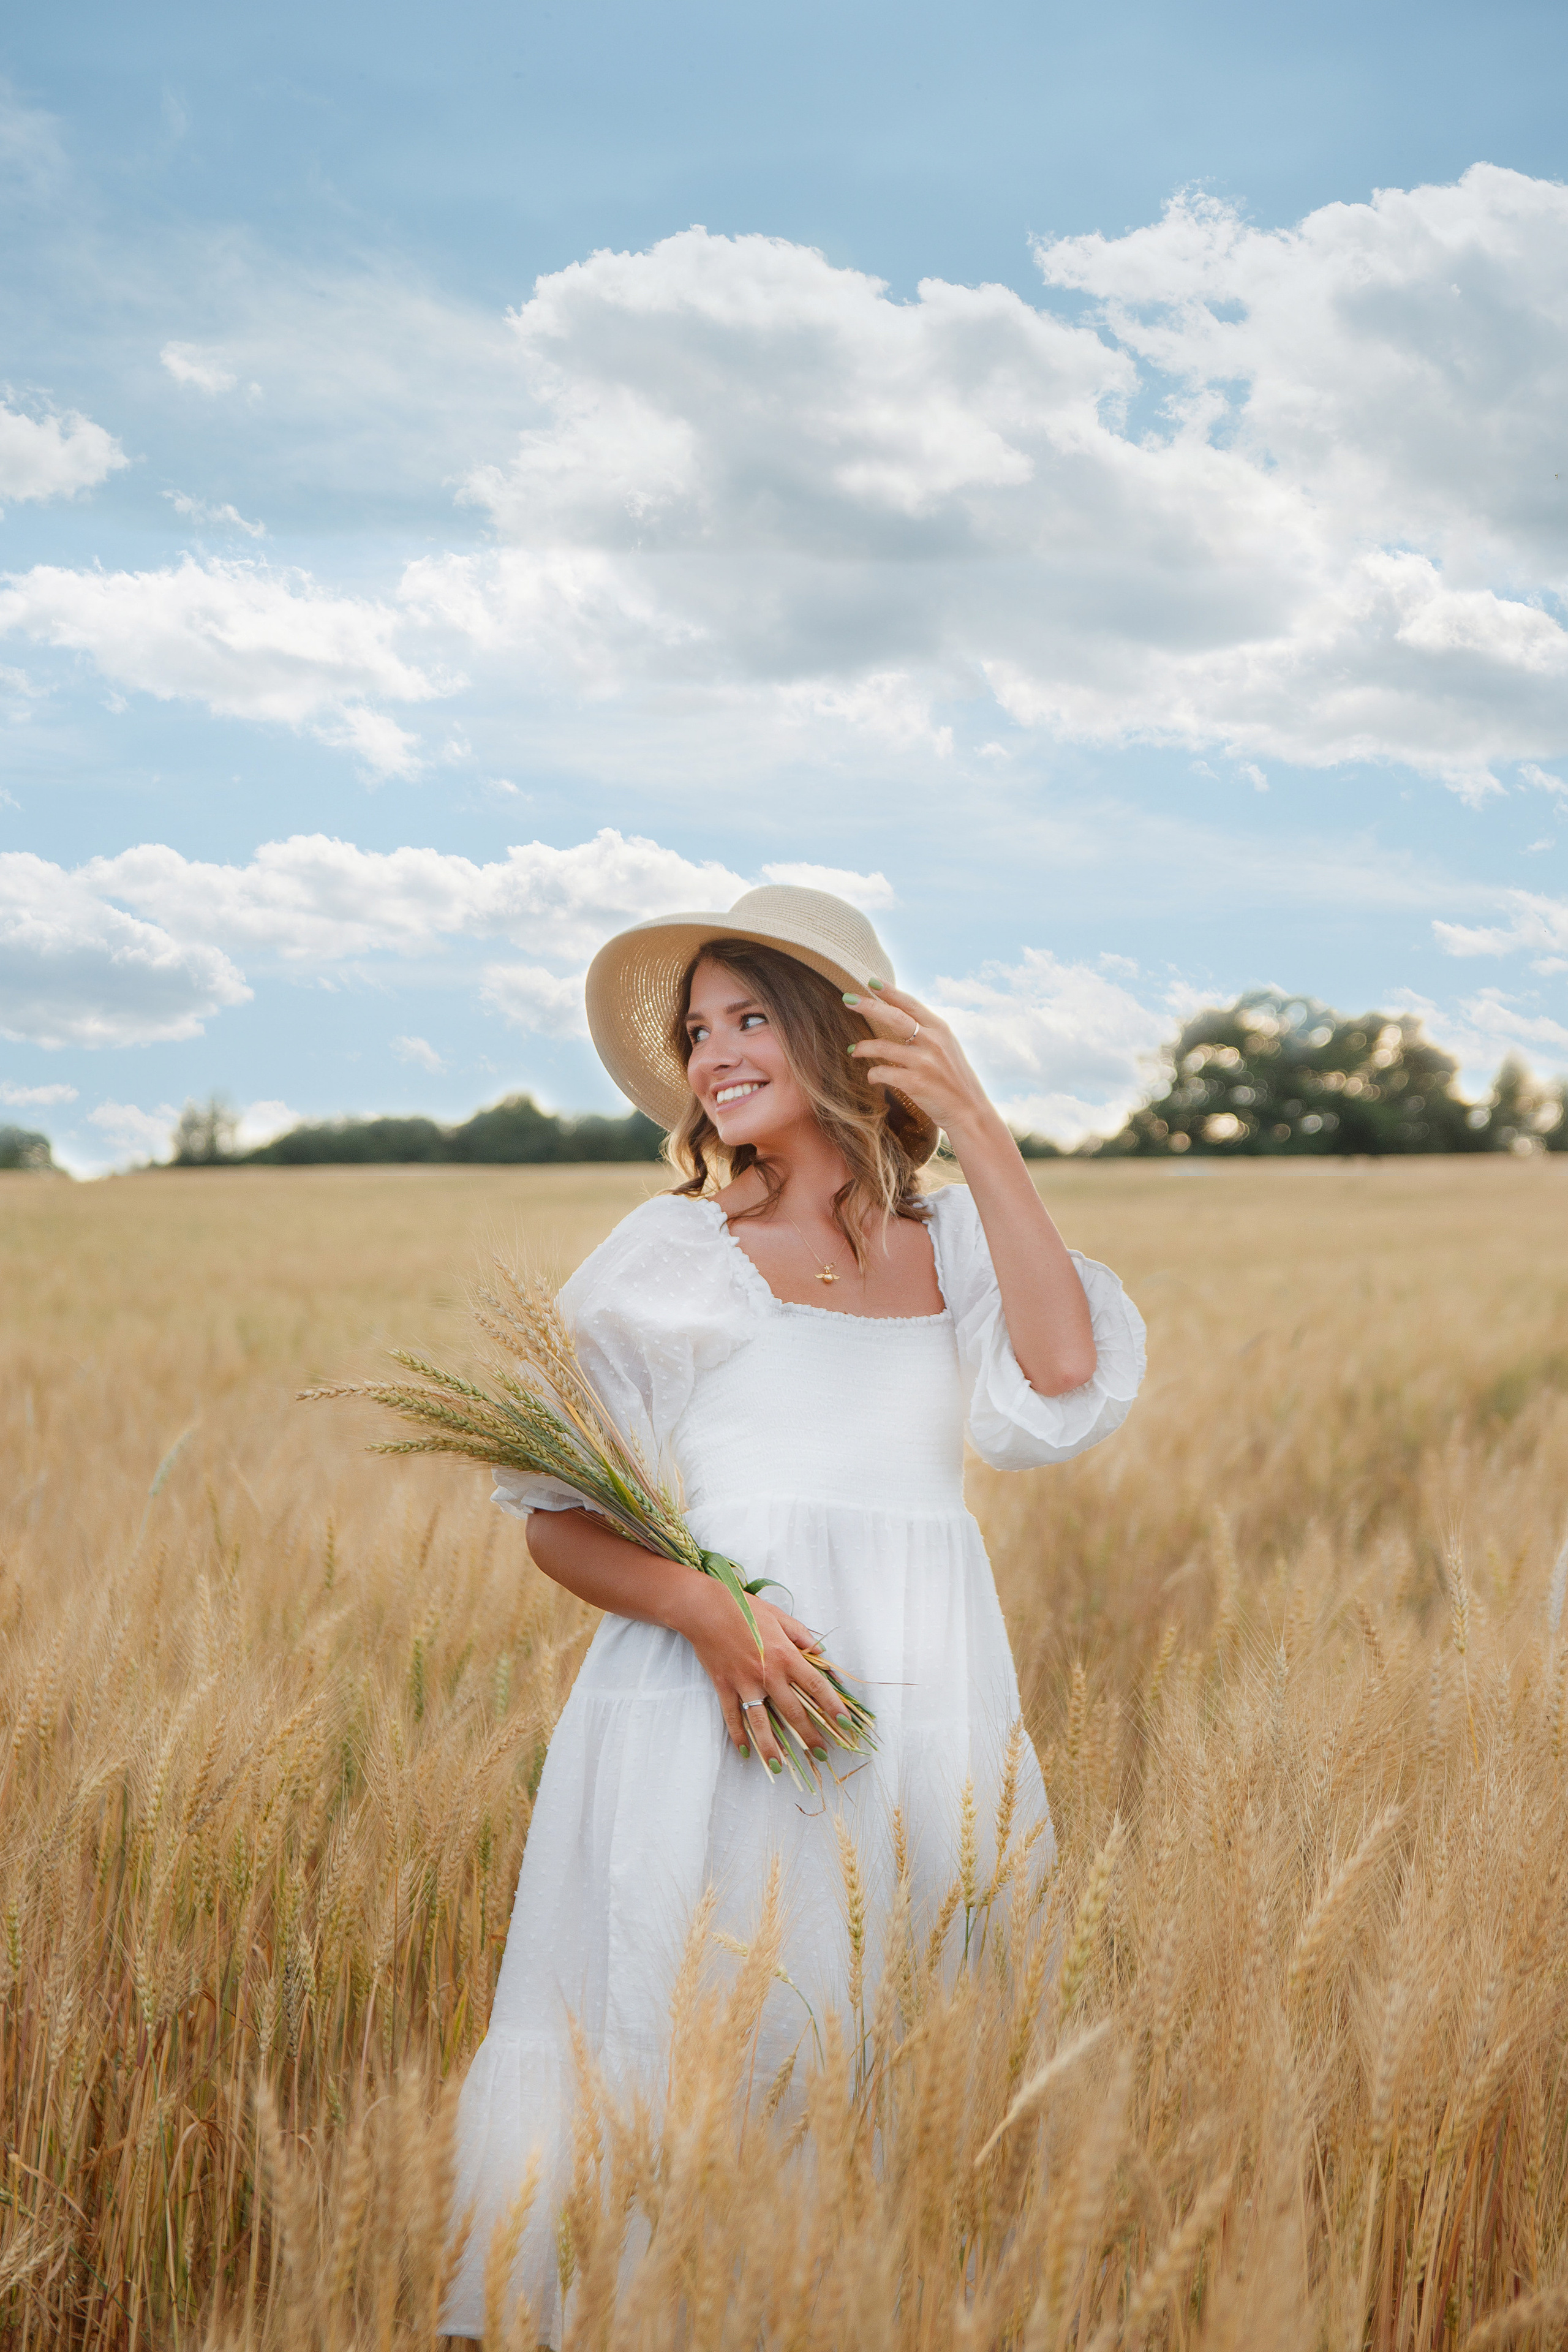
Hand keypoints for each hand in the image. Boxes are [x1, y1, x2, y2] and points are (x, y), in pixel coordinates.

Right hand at [669, 1578, 850, 1775]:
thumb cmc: (743, 1608)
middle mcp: (768, 1673)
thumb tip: (820, 1653)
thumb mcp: (779, 1616)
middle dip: (809, 1735)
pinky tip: (745, 1752)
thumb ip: (802, 1635)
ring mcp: (744, 1683)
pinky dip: (737, 1736)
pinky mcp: (724, 1686)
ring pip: (760, 1722)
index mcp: (785, 1655)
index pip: (815, 1685)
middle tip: (820, 1753)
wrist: (704, 1608)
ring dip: (771, 1747)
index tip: (844, 1724)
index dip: (832, 1706)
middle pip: (793, 1711)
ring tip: (781, 1767)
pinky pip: (732, 1716)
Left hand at [845, 980, 997, 1142]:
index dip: (889, 991)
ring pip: (882, 1046)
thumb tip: (900, 1016)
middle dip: (868, 1006)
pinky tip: (873, 1076)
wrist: (969, 1111)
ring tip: (854, 1050)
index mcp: (940, 1029)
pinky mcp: (915, 1082)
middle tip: (847, 999)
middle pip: (893, 1016)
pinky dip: (873, 1074)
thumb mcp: (946, 1047)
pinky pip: (883, 1073)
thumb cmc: (953, 1079)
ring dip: (864, 1047)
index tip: (871, 981)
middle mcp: (932, 1041)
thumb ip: (927, 1032)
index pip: (910, 1004)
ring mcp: (924, 1062)